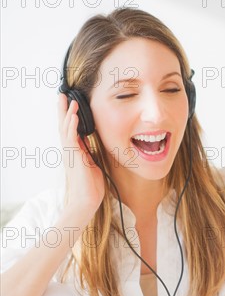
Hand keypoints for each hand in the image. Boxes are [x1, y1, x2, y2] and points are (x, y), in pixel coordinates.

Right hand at [58, 93, 104, 218]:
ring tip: (69, 99)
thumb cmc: (91, 186)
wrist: (87, 200)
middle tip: (62, 94)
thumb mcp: (91, 164)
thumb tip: (88, 142)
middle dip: (63, 110)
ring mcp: (70, 153)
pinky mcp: (74, 157)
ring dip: (67, 113)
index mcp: (74, 152)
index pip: (70, 130)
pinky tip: (73, 116)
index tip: (70, 104)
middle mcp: (70, 151)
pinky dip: (72, 126)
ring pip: (66, 129)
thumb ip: (88, 152)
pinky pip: (71, 138)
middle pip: (64, 125)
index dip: (69, 116)